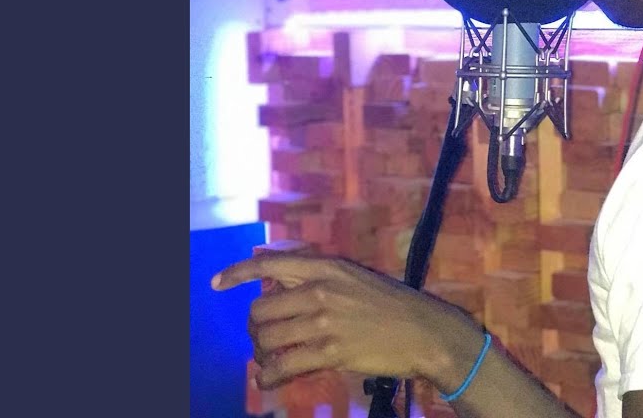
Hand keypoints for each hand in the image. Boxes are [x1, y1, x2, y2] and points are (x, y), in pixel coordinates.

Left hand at [211, 254, 482, 390]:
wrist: (426, 331)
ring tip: (268, 359)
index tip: (216, 284)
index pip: (270, 263)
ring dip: (260, 352)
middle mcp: (321, 290)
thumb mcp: (356, 278)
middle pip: (261, 309)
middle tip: (262, 339)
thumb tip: (284, 288)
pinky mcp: (332, 352)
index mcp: (328, 267)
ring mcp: (325, 321)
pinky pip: (284, 365)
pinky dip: (269, 375)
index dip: (237, 273)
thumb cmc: (394, 305)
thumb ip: (321, 279)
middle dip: (254, 328)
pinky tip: (268, 379)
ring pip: (267, 338)